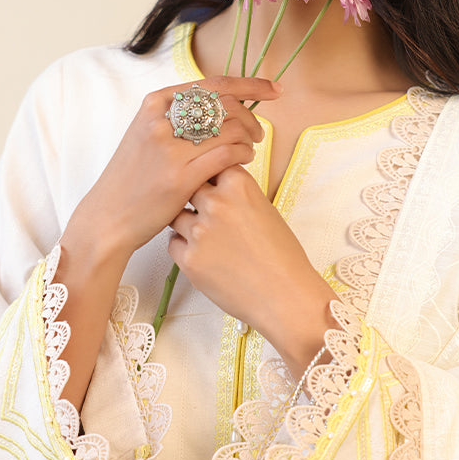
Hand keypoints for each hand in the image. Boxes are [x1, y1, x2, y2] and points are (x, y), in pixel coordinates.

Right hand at [63, 76, 280, 270]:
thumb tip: (223, 104)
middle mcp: (160, 121)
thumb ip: (177, 116)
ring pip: (230, 129)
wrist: (108, 216)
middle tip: (258, 132)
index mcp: (154, 104)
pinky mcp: (180, 177)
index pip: (213, 84)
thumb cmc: (133, 177)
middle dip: (252, 116)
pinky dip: (244, 154)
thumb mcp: (146, 134)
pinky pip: (228, 155)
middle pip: (226, 104)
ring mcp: (170, 149)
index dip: (250, 84)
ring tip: (249, 149)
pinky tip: (243, 160)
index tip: (273, 89)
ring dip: (249, 138)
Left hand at [168, 166, 334, 375]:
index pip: (211, 163)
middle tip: (204, 209)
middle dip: (194, 196)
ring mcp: (199, 231)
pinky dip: (183, 246)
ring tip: (205, 236)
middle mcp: (217, 203)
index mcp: (240, 186)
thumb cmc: (284, 257)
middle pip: (189, 185)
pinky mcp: (189, 259)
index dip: (210, 173)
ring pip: (176, 215)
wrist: (285, 296)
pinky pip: (173, 243)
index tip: (211, 181)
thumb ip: (239, 196)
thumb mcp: (266, 211)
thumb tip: (219, 189)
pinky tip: (202, 254)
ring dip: (185, 222)